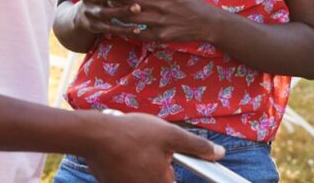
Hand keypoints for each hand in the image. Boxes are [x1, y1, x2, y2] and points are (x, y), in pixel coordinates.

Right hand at [85, 112, 223, 181]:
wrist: (94, 135)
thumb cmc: (133, 134)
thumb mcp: (170, 135)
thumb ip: (197, 146)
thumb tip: (219, 153)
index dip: (171, 171)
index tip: (165, 157)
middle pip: (158, 181)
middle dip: (157, 167)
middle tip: (150, 149)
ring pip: (141, 178)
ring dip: (142, 166)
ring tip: (136, 148)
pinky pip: (127, 177)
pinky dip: (127, 167)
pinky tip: (123, 151)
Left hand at [111, 0, 219, 42]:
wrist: (205, 22)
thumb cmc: (189, 1)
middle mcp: (160, 5)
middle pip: (131, 1)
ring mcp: (160, 22)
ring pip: (132, 18)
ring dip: (118, 14)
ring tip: (107, 10)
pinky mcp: (161, 35)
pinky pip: (140, 33)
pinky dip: (129, 30)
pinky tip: (121, 27)